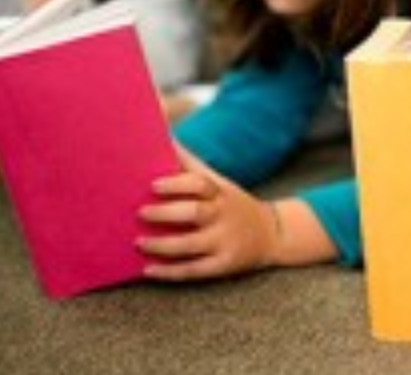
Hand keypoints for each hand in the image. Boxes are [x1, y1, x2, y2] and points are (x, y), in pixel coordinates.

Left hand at [137, 147, 280, 280]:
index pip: (200, 184)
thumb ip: (190, 164)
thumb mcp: (219, 183)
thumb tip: (165, 138)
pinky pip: (194, 270)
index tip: (153, 185)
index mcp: (220, 193)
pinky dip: (169, 272)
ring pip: (191, 245)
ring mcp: (224, 242)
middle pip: (195, 213)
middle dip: (166, 213)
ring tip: (139, 242)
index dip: (177, 184)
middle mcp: (223, 216)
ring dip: (162, 245)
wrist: (272, 234)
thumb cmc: (232, 204)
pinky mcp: (223, 265)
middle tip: (140, 212)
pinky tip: (148, 270)